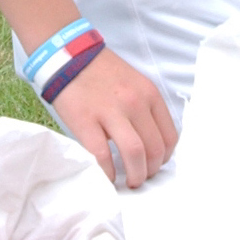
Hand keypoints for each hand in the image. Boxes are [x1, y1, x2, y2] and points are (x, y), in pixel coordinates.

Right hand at [52, 48, 177, 188]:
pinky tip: (107, 177)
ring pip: (135, 154)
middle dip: (150, 171)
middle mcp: (135, 103)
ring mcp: (111, 112)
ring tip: (129, 183)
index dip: (165, 157)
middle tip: (141, 177)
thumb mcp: (134, 83)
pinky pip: (103, 156)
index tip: (155, 164)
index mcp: (149, 94)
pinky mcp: (87, 121)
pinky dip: (108, 173)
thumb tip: (149, 142)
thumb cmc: (102, 72)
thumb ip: (145, 109)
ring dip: (135, 175)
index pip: (170, 136)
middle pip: (155, 148)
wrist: (69, 56)